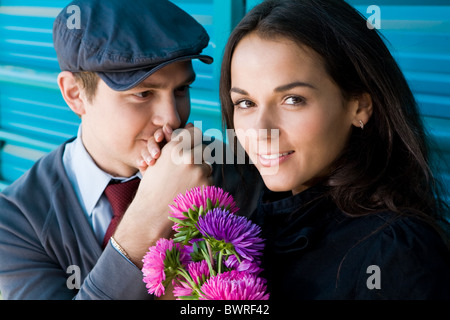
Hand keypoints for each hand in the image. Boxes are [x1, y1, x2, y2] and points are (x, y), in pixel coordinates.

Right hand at [114, 125, 212, 267]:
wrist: (152, 215)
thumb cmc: (152, 188)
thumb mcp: (158, 162)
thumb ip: (175, 145)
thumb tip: (193, 125)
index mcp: (175, 148)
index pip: (194, 132)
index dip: (194, 138)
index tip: (192, 146)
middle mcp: (189, 157)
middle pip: (204, 150)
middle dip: (198, 159)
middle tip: (187, 172)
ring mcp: (200, 172)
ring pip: (208, 167)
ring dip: (201, 174)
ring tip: (185, 186)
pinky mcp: (207, 186)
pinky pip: (209, 182)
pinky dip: (202, 187)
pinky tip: (189, 195)